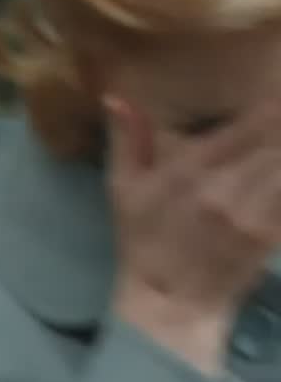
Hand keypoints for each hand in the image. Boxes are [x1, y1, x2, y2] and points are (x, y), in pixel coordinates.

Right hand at [104, 96, 280, 373]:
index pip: (248, 125)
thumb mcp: (123, 187)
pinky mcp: (271, 237)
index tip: (279, 81)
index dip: (274, 103)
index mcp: (189, 170)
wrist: (168, 300)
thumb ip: (128, 139)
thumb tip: (117, 96)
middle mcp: (225, 188)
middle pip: (277, 142)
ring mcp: (254, 215)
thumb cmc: (143, 238)